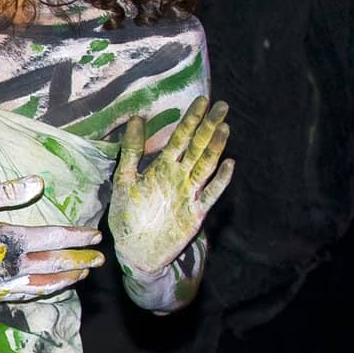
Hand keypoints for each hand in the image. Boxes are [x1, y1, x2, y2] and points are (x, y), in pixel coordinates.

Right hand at [0, 175, 104, 303]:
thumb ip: (7, 191)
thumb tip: (40, 182)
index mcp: (12, 240)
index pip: (55, 237)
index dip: (78, 236)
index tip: (95, 235)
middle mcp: (15, 266)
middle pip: (58, 264)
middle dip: (81, 260)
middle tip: (100, 258)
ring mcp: (6, 284)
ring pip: (47, 284)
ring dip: (68, 278)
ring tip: (83, 274)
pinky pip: (29, 295)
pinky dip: (47, 291)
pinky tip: (53, 288)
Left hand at [109, 98, 234, 276]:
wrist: (135, 252)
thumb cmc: (128, 217)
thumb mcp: (124, 180)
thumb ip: (131, 151)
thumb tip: (137, 118)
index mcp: (162, 167)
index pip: (180, 138)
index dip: (190, 120)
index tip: (202, 100)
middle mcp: (179, 177)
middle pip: (198, 147)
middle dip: (209, 127)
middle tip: (222, 106)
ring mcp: (189, 194)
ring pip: (206, 166)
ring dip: (215, 148)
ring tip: (224, 128)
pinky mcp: (195, 213)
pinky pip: (210, 194)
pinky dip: (220, 180)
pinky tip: (229, 163)